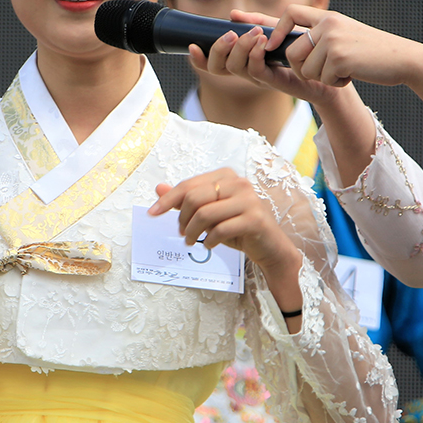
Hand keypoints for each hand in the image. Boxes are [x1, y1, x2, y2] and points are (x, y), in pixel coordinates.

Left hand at [148, 170, 301, 276]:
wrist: (270, 246)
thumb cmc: (238, 227)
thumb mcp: (210, 213)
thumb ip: (187, 199)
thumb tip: (159, 189)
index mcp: (226, 176)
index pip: (189, 184)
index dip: (168, 199)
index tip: (152, 213)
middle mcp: (239, 183)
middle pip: (194, 197)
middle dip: (182, 219)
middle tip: (182, 233)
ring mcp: (249, 200)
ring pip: (204, 214)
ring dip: (192, 232)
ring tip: (192, 241)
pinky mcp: (255, 219)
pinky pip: (220, 229)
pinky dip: (209, 241)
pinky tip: (209, 244)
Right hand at [190, 12, 337, 104]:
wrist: (326, 68)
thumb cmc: (301, 47)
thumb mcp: (277, 29)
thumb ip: (256, 21)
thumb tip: (233, 14)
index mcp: (242, 60)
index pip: (212, 63)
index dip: (199, 58)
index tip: (191, 45)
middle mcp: (246, 71)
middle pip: (217, 68)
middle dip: (218, 49)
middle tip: (230, 34)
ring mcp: (258, 78)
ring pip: (235, 69)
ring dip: (240, 48)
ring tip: (253, 33)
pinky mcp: (274, 81)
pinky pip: (256, 71)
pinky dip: (255, 54)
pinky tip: (262, 41)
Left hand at [244, 5, 422, 87]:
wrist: (402, 59)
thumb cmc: (372, 53)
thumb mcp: (345, 35)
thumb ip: (321, 35)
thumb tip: (290, 46)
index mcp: (326, 17)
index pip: (290, 13)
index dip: (270, 26)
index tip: (259, 38)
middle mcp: (327, 24)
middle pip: (291, 51)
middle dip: (303, 68)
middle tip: (326, 70)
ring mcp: (333, 39)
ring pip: (305, 68)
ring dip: (321, 77)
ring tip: (343, 71)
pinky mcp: (339, 56)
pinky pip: (322, 78)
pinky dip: (336, 82)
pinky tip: (351, 75)